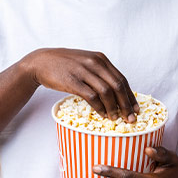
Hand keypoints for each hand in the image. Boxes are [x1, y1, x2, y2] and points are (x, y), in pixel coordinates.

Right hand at [23, 48, 137, 121]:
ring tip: (115, 118)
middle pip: (117, 86)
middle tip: (131, 118)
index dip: (130, 95)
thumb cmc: (64, 64)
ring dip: (113, 108)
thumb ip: (100, 72)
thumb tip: (116, 90)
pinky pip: (91, 97)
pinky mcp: (73, 81)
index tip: (136, 108)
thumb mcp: (85, 61)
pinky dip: (99, 107)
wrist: (40, 62)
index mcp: (100, 58)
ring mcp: (83, 71)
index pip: (121, 78)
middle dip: (126, 104)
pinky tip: (102, 114)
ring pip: (106, 92)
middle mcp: (94, 63)